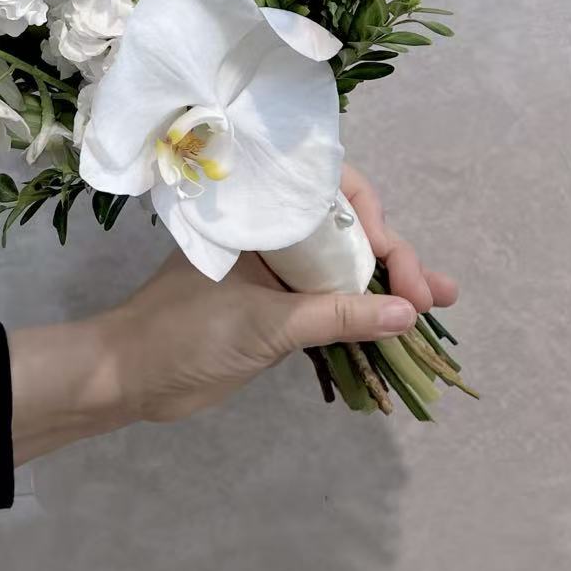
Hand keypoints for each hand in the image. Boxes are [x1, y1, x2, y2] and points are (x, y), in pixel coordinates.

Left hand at [9, 165, 456, 461]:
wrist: (128, 376)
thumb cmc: (183, 332)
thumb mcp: (265, 323)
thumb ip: (336, 315)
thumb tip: (407, 313)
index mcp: (261, 216)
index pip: (332, 193)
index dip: (373, 220)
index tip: (393, 262)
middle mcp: (272, 237)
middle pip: (347, 232)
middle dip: (394, 256)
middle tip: (431, 294)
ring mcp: (276, 275)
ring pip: (344, 268)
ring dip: (390, 284)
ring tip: (441, 301)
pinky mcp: (277, 312)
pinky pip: (332, 303)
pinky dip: (366, 313)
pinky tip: (400, 325)